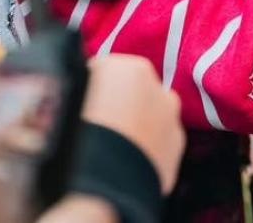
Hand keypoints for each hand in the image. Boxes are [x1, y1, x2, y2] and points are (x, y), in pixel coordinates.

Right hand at [81, 54, 183, 193]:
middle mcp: (161, 90)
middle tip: (99, 125)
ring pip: (151, 118)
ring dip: (137, 126)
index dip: (94, 85)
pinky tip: (126, 162)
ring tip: (112, 147)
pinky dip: (146, 149)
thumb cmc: (81, 134)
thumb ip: (88, 84)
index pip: (111, 70)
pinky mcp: (177, 152)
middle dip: (122, 104)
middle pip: (136, 92)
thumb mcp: (75, 94)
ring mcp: (173, 122)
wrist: (104, 183)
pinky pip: (159, 144)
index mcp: (133, 69)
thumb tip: (87, 87)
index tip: (83, 102)